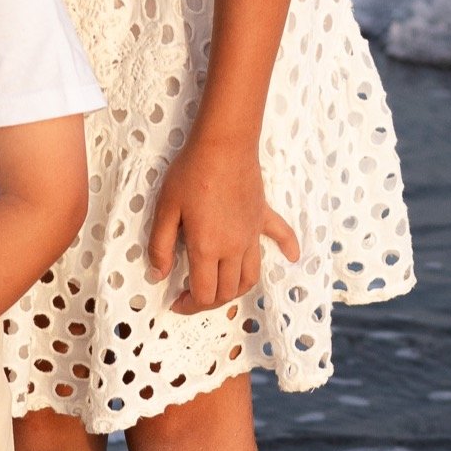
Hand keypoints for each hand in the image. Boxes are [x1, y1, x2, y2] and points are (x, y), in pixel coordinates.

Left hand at [147, 131, 299, 313]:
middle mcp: (234, 248)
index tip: (176, 302)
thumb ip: (161, 246)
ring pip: (251, 275)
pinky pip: (281, 236)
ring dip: (237, 289)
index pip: (205, 294)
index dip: (189, 305)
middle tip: (191, 296)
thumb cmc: (191, 173)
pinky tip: (292, 257)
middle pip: (228, 290)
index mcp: (207, 248)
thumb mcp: (165, 209)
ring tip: (221, 289)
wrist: (223, 145)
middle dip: (209, 301)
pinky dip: (288, 248)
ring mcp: (252, 233)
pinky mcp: (262, 216)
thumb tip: (159, 275)